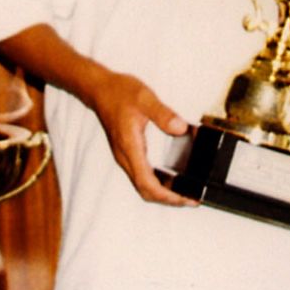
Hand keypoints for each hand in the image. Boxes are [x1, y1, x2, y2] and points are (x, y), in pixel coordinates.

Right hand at [84, 70, 194, 206]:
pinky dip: (156, 183)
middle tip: (190, 199)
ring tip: (183, 192)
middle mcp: (125, 157)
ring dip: (162, 193)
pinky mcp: (126, 153)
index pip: (147, 183)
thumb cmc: (119, 92)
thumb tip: (180, 129)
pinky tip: (169, 178)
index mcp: (130, 147)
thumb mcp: (144, 98)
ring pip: (142, 185)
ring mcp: (124, 157)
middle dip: (168, 199)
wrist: (99, 89)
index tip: (185, 198)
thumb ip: (163, 114)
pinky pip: (141, 176)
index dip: (167, 196)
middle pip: (145, 190)